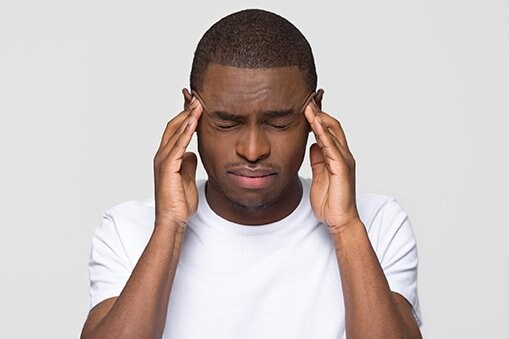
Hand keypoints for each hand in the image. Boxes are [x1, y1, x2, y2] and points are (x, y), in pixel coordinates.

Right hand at [153, 91, 202, 228]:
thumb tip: (193, 154)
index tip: (195, 104)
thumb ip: (188, 164)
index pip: (176, 130)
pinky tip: (194, 121)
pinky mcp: (168, 167)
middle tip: (197, 97)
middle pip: (173, 126)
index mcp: (167, 157)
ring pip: (175, 132)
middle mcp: (162, 156)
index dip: (184, 116)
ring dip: (187, 116)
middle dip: (185, 111)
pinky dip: (186, 132)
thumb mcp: (187, 178)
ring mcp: (163, 161)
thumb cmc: (179, 203)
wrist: (173, 220)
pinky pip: (178, 145)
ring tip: (198, 103)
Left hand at [304, 100, 359, 233]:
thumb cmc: (330, 202)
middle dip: (319, 112)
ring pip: (333, 132)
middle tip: (306, 99)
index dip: (317, 118)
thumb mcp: (320, 176)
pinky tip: (314, 123)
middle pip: (332, 126)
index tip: (305, 106)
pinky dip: (323, 133)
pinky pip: (332, 146)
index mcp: (336, 157)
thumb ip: (318, 160)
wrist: (339, 221)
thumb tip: (313, 145)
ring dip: (320, 118)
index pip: (328, 131)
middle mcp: (342, 155)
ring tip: (308, 105)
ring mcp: (344, 161)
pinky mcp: (342, 168)